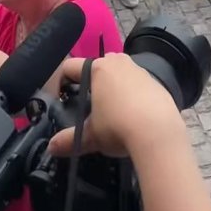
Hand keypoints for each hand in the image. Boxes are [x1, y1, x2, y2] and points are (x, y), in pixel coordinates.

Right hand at [49, 54, 183, 159]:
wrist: (159, 133)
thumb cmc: (118, 127)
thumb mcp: (91, 136)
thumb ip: (69, 140)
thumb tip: (51, 148)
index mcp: (99, 68)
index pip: (70, 66)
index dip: (61, 82)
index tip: (61, 100)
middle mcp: (119, 63)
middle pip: (98, 66)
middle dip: (91, 83)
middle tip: (88, 106)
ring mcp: (140, 71)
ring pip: (120, 74)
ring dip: (113, 88)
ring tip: (112, 113)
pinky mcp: (157, 83)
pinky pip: (138, 85)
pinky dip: (132, 96)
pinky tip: (134, 116)